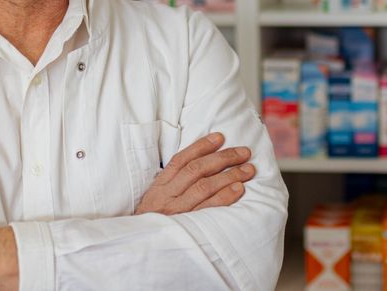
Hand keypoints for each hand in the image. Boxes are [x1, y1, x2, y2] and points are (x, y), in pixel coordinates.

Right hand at [135, 132, 255, 215]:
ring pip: (204, 187)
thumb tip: (201, 164)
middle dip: (223, 158)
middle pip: (196, 170)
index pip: (181, 160)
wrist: (138, 250)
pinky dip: (224, 197)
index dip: (201, 146)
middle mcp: (167, 196)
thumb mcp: (156, 199)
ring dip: (229, 175)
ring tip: (248, 170)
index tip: (220, 137)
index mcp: (159, 186)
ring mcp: (176, 212)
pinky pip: (207, 209)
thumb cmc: (153, 222)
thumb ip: (174, 183)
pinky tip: (238, 189)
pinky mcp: (186, 227)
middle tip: (244, 153)